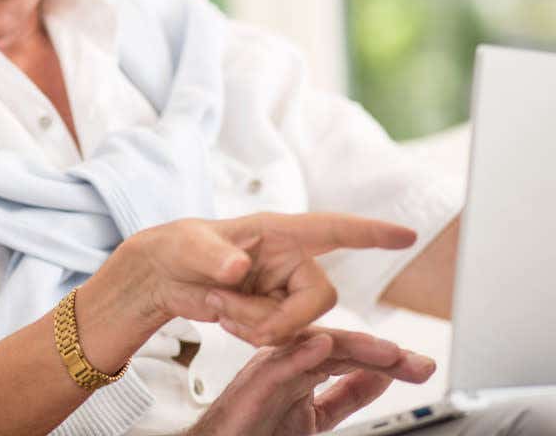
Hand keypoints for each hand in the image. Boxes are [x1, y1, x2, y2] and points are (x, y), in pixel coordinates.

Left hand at [87, 212, 415, 348]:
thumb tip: (237, 268)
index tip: (405, 235)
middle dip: (281, 317)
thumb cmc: (178, 247)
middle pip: (321, 299)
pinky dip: (252, 334)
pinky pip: (282, 337)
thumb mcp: (189, 247)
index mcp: (278, 232)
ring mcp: (285, 289)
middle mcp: (290, 260)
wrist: (164, 278)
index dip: (370, 233)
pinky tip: (227, 317)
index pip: (333, 230)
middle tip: (230, 312)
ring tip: (219, 305)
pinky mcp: (276, 314)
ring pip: (299, 324)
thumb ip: (213, 257)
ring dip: (257, 325)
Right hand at [186, 328, 436, 435]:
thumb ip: (347, 395)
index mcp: (305, 366)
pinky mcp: (255, 384)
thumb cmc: (257, 427)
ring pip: (316, 348)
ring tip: (387, 352)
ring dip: (354, 347)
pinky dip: (302, 355)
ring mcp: (272, 369)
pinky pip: (280, 366)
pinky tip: (324, 348)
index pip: (352, 355)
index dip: (388, 360)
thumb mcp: (316, 413)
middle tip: (419, 363)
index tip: (421, 366)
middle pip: (341, 346)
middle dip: (382, 353)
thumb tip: (382, 376)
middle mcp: (290, 361)